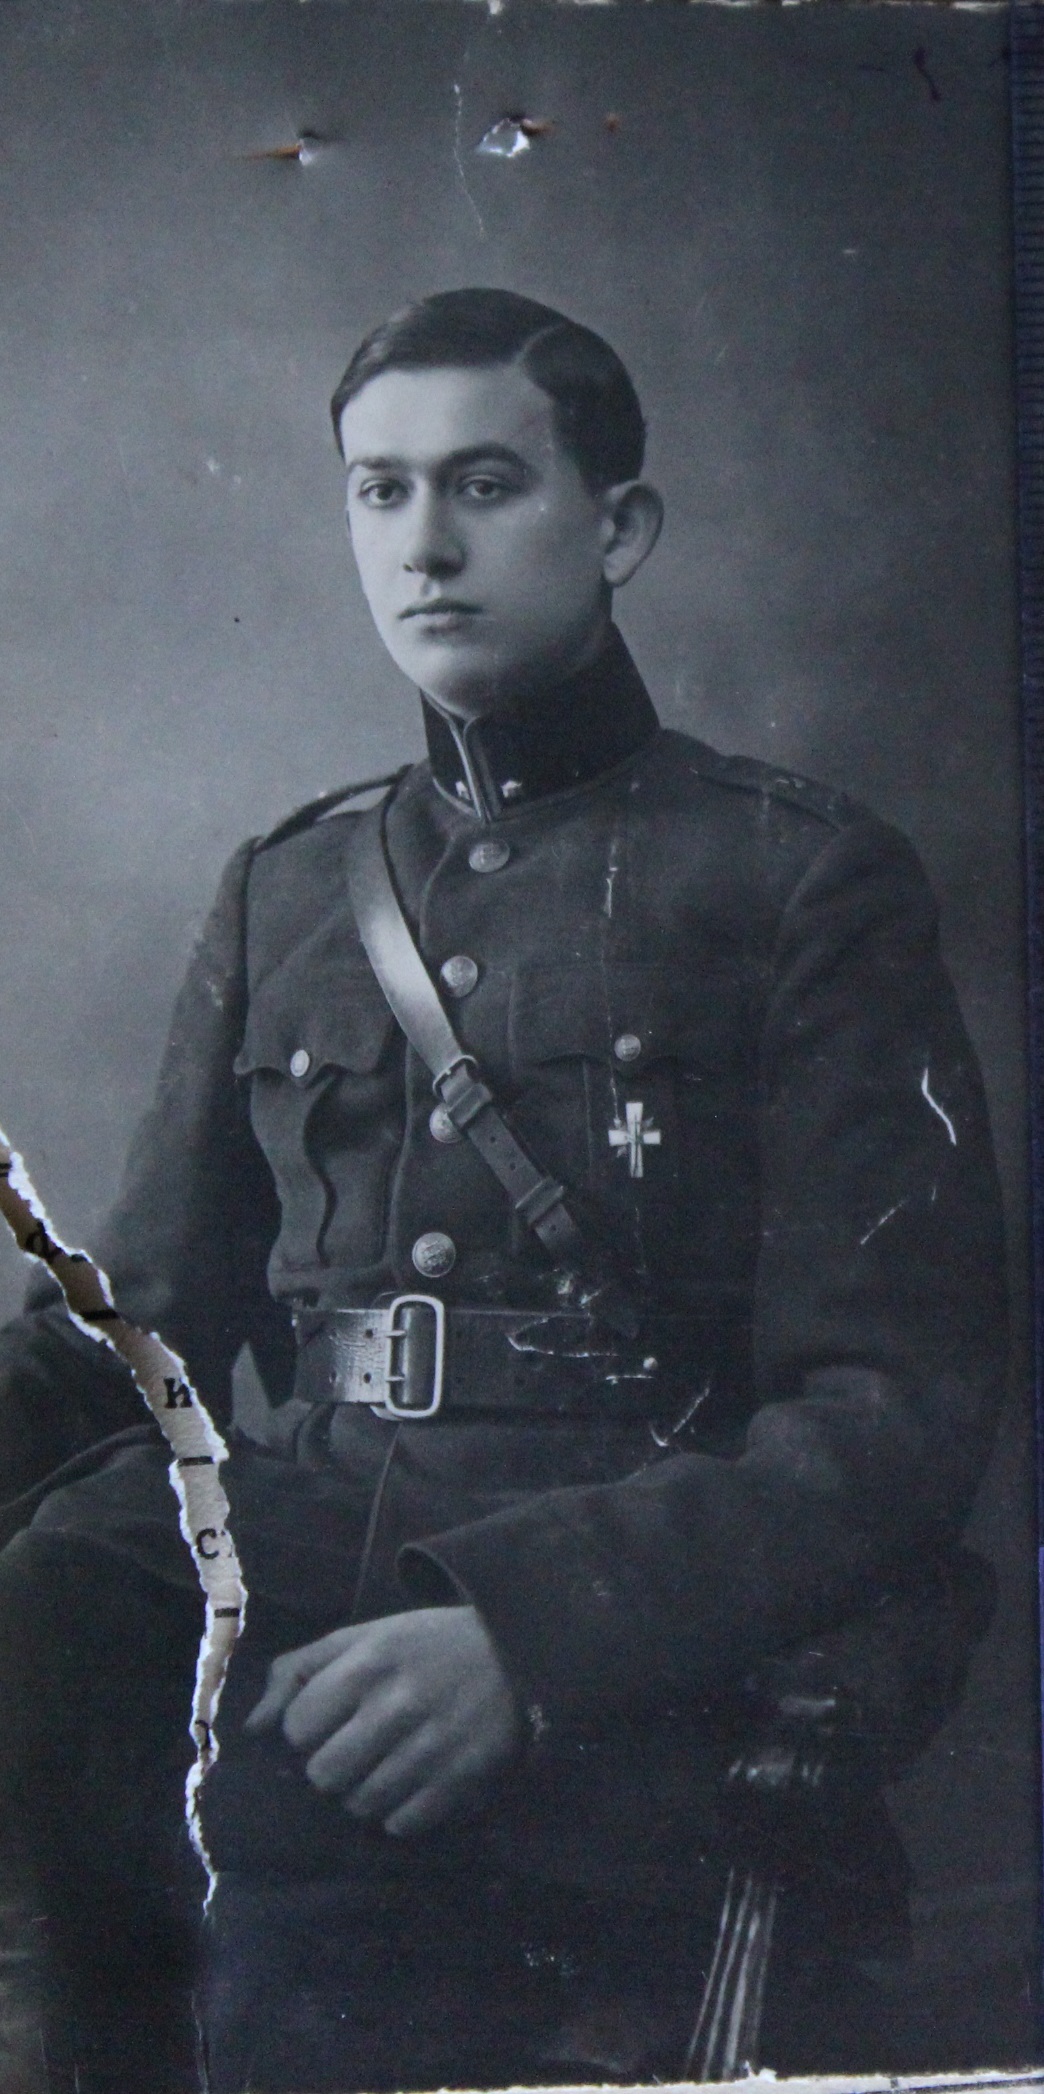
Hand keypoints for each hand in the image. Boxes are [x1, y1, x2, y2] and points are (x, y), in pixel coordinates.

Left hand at [245, 1605, 518, 1835]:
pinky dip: (399, 1812)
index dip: (307, 1732)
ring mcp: (432, 1748)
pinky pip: (402, 1824)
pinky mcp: (462, 1780)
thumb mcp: (364, 1637)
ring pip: (361, 1805)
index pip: (298, 1729)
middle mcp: (398, 1706)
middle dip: (331, 1767)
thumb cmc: (427, 1644)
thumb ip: (300, 1671)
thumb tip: (252, 1727)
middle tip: (355, 1751)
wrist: (518, 1652)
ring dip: (364, 1793)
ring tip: (383, 1768)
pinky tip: (412, 1783)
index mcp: (369, 1663)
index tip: (329, 1724)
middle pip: (325, 1775)